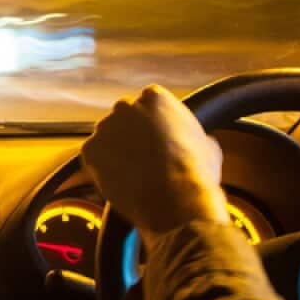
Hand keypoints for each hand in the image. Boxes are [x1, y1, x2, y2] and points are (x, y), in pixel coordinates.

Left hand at [81, 85, 228, 239]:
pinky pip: (92, 156)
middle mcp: (125, 106)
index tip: (156, 138)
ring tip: (131, 173)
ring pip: (106, 136)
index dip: (152, 123)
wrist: (175, 201)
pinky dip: (100, 167)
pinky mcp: (90, 150)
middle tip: (142, 155)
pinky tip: (119, 180)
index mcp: (154, 97)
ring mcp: (104, 128)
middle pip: (123, 115)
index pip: (147, 102)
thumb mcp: (208, 145)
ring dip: (114, 150)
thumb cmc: (196, 174)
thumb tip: (201, 141)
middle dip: (130, 132)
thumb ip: (195, 134)